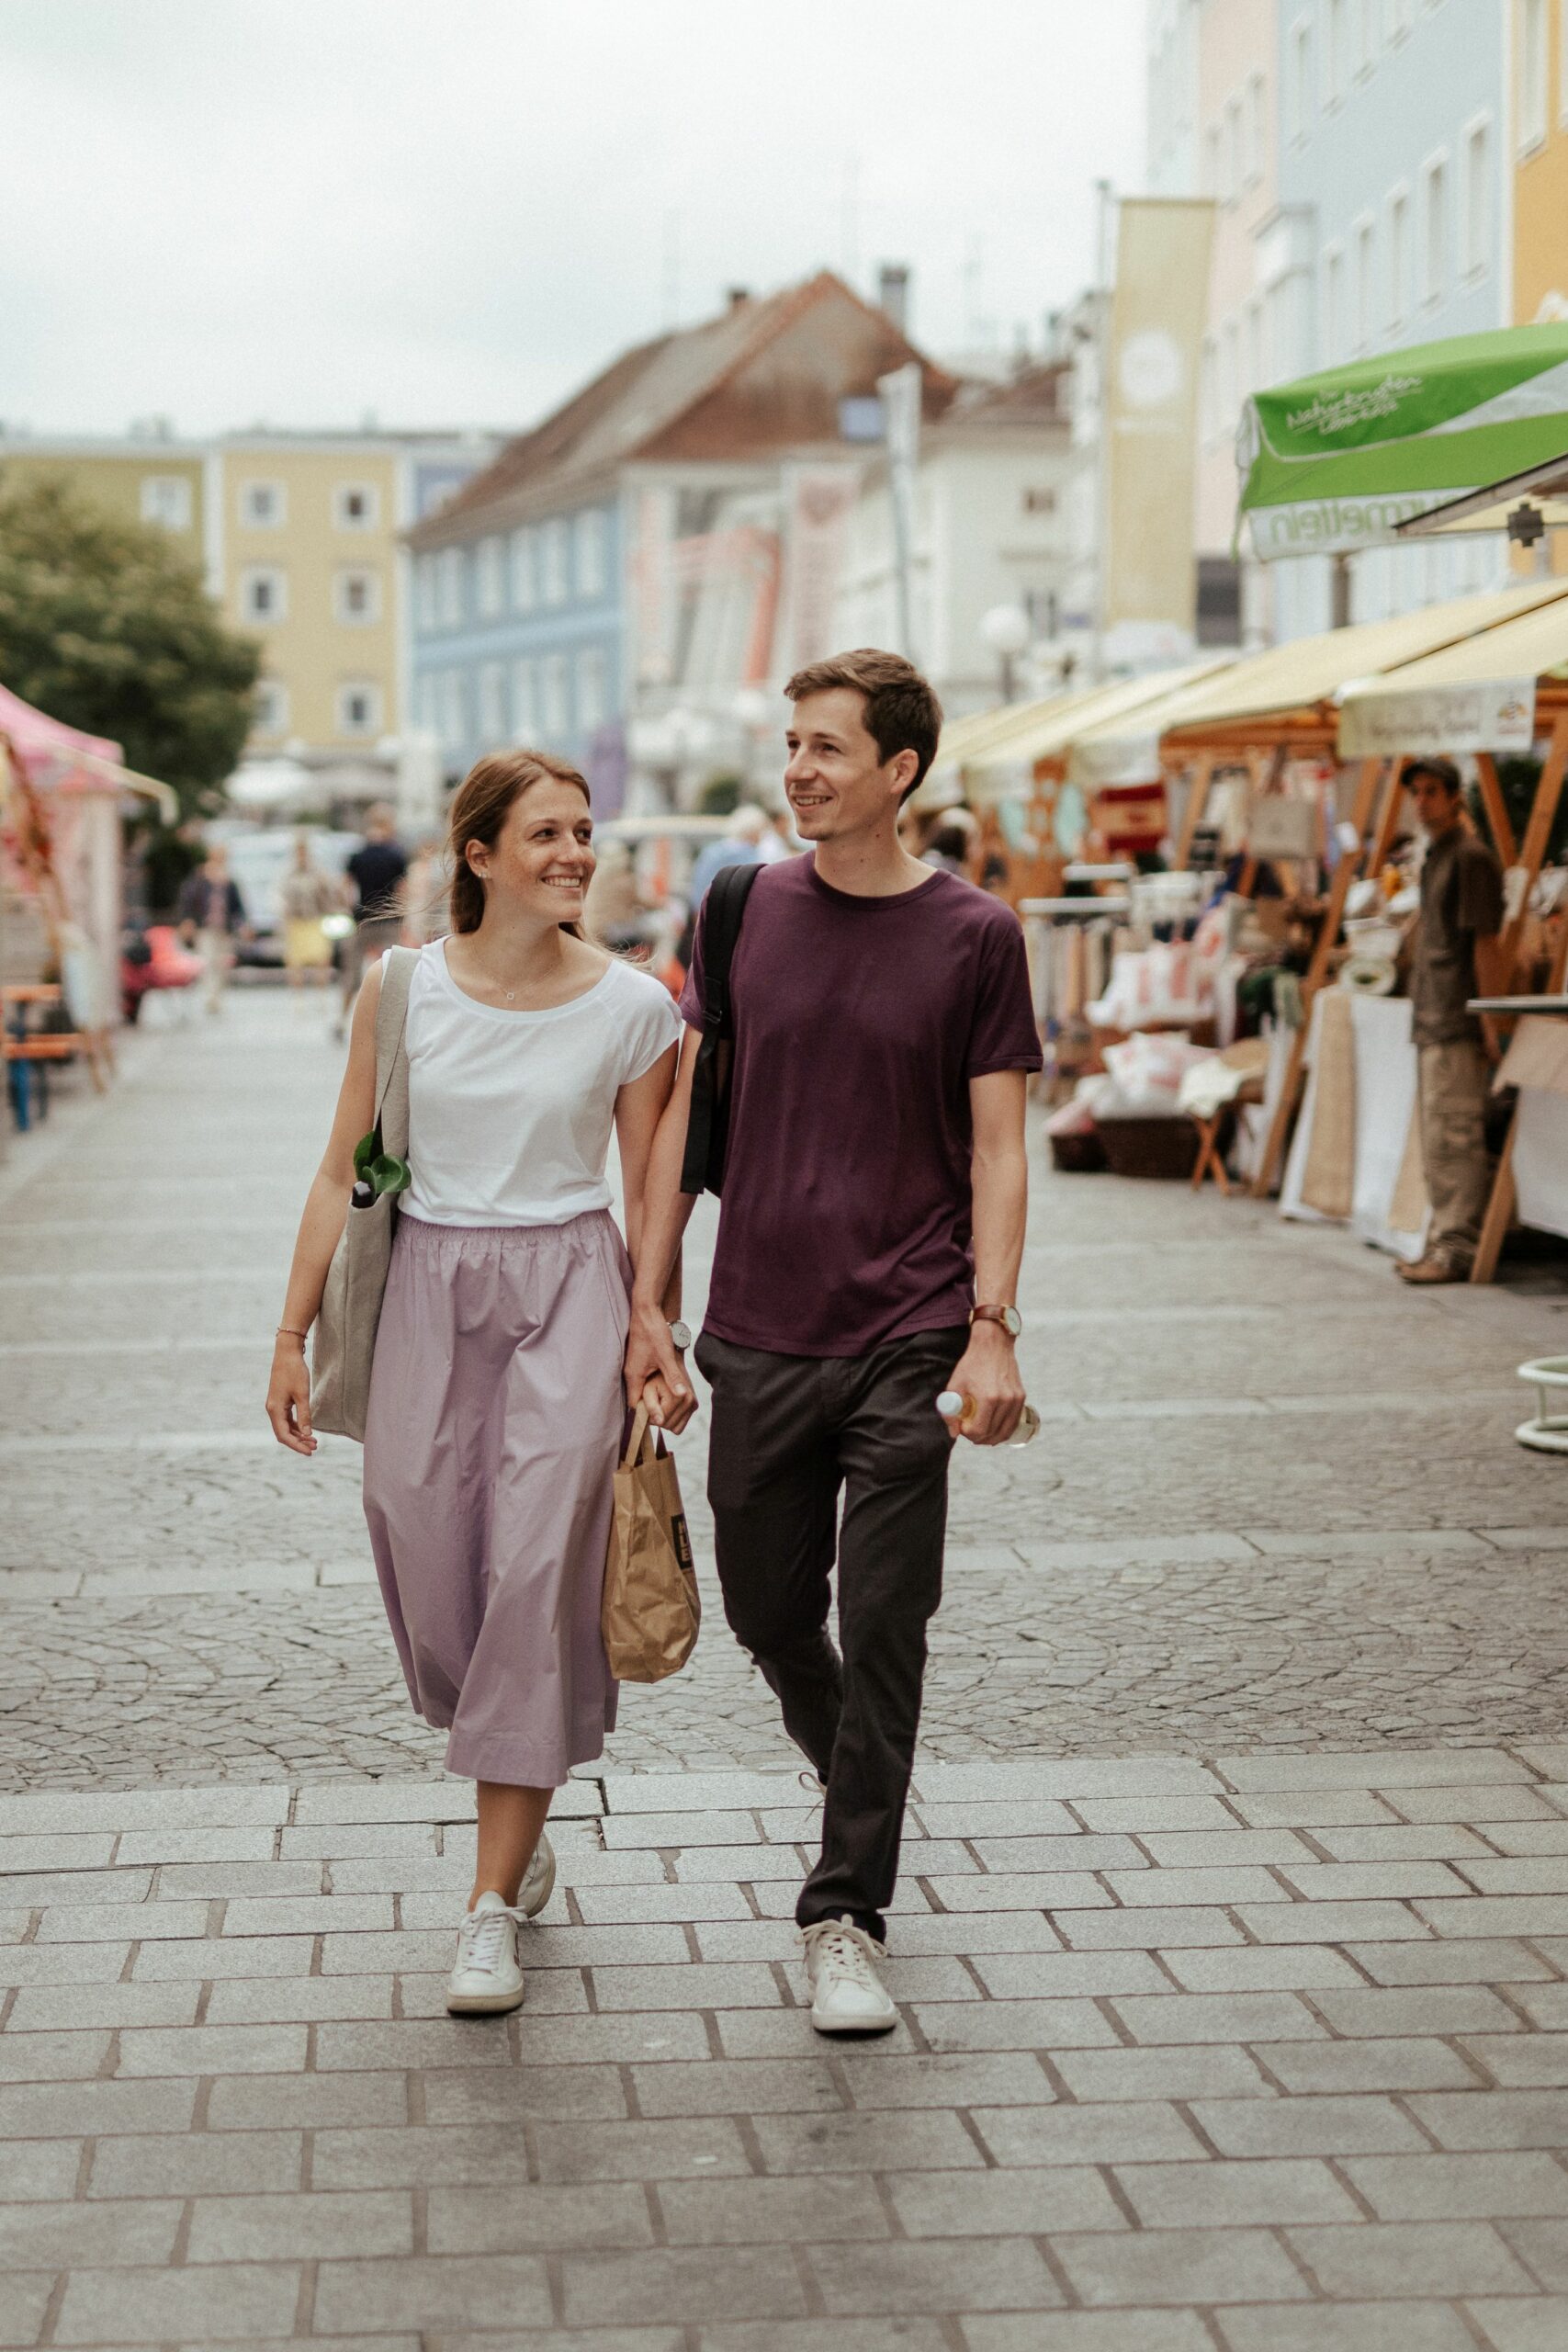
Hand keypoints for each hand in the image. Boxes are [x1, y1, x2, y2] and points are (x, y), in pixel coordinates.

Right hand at [266, 1336, 316, 1455]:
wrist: (287, 1353)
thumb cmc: (294, 1372)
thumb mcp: (302, 1394)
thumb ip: (305, 1415)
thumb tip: (308, 1434)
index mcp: (274, 1409)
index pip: (283, 1435)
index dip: (296, 1445)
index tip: (310, 1452)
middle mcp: (272, 1409)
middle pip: (283, 1433)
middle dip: (298, 1442)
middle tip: (315, 1447)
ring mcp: (275, 1406)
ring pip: (285, 1427)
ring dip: (298, 1435)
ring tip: (314, 1441)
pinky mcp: (280, 1401)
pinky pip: (287, 1419)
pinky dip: (297, 1426)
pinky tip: (307, 1430)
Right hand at [624, 1295, 695, 1430]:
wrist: (647, 1309)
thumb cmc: (654, 1331)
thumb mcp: (666, 1355)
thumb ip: (673, 1376)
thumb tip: (682, 1395)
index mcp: (634, 1376)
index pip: (635, 1405)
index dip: (646, 1414)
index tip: (660, 1421)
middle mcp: (631, 1373)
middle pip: (638, 1399)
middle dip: (651, 1407)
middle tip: (667, 1414)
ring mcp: (634, 1367)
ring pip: (641, 1389)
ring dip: (652, 1396)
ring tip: (668, 1403)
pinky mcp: (639, 1360)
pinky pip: (643, 1379)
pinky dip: (653, 1385)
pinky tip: (664, 1386)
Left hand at [641, 1372, 694, 1436]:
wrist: (669, 1359)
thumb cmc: (654, 1373)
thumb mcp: (647, 1387)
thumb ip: (651, 1405)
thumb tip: (659, 1422)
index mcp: (680, 1396)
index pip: (661, 1421)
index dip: (650, 1414)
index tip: (648, 1400)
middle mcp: (691, 1401)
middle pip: (668, 1426)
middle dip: (658, 1417)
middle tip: (655, 1399)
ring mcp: (694, 1404)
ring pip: (675, 1428)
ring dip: (665, 1418)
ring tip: (661, 1401)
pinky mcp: (694, 1406)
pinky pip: (680, 1425)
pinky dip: (672, 1419)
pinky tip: (667, 1405)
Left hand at [942, 1323, 1025, 1445]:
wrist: (992, 1345)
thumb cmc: (971, 1364)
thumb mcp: (955, 1386)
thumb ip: (951, 1412)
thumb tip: (954, 1433)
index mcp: (988, 1398)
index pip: (979, 1431)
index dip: (968, 1434)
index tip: (962, 1428)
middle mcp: (1005, 1400)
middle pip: (992, 1434)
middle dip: (978, 1438)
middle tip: (969, 1432)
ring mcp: (1016, 1399)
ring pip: (1005, 1432)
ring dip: (992, 1438)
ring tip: (981, 1435)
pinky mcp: (1021, 1397)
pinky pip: (1014, 1422)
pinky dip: (1004, 1430)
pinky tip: (995, 1431)